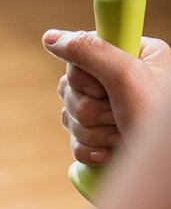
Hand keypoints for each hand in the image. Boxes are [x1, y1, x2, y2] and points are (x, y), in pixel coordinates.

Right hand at [42, 29, 170, 165]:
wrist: (167, 171)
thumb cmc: (160, 125)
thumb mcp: (126, 77)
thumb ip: (89, 51)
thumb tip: (50, 38)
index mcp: (135, 55)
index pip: (83, 52)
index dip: (85, 76)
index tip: (104, 87)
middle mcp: (123, 80)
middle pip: (71, 88)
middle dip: (90, 109)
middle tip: (118, 114)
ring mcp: (112, 110)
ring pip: (71, 116)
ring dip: (92, 132)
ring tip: (122, 136)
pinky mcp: (104, 137)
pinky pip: (75, 140)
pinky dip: (89, 150)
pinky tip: (111, 153)